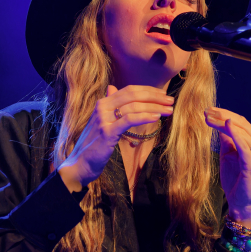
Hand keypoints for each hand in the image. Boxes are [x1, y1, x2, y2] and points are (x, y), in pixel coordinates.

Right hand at [58, 85, 173, 191]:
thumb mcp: (101, 122)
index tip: (163, 95)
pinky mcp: (107, 132)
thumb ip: (109, 105)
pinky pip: (129, 119)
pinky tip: (156, 117)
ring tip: (168, 110)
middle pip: (133, 95)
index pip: (129, 90)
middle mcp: (102, 107)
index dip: (148, 90)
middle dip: (154, 96)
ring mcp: (104, 119)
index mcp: (103, 103)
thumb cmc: (94, 144)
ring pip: (133, 106)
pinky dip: (144, 116)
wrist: (80, 163)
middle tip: (170, 101)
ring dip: (154, 107)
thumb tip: (112, 88)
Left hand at [204, 107, 250, 227]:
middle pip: (240, 123)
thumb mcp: (228, 155)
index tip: (207, 110)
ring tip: (208, 118)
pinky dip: (235, 134)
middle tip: (206, 111)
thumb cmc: (236, 180)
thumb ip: (227, 140)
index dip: (223, 114)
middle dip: (222, 115)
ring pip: (241, 132)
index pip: (240, 122)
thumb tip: (220, 123)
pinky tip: (226, 124)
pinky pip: (244, 146)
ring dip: (223, 122)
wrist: (241, 203)